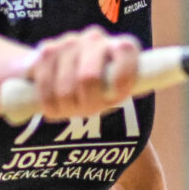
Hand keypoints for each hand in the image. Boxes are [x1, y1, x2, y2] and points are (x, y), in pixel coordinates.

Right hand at [25, 26, 139, 120]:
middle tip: (83, 111)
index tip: (112, 100)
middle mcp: (97, 39)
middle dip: (83, 103)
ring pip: (64, 87)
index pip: (124, 63)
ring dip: (64, 106)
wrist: (61, 72)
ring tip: (68, 108)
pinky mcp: (45, 50)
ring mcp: (70, 41)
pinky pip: (43, 84)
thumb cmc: (99, 88)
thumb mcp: (116, 94)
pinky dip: (47, 102)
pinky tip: (52, 102)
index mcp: (123, 48)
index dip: (117, 88)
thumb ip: (124, 98)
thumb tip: (145, 150)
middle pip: (88, 79)